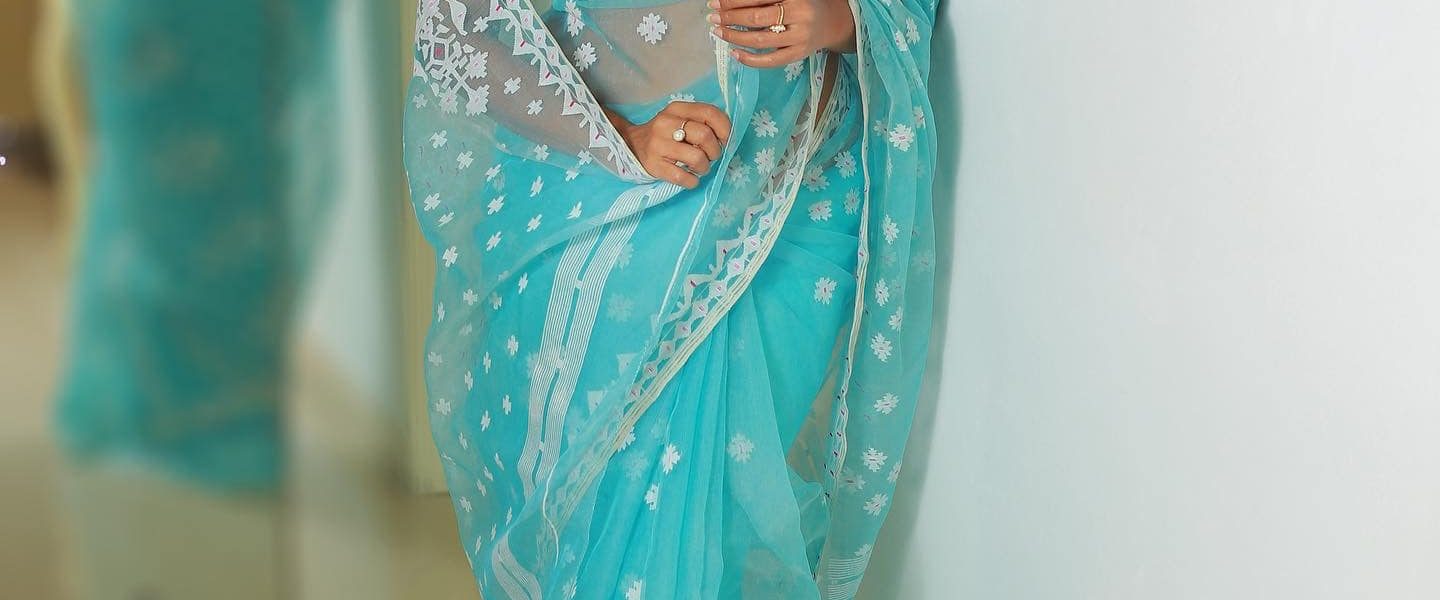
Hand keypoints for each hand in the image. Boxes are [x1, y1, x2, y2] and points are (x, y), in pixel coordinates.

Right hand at [608, 101, 731, 188]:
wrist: (632, 145)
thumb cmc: (665, 133)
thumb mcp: (680, 118)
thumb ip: (701, 122)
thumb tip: (726, 138)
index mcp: (677, 109)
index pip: (710, 113)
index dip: (725, 128)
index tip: (725, 140)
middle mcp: (666, 124)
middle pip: (705, 136)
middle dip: (715, 151)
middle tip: (711, 156)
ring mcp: (659, 145)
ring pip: (697, 158)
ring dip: (705, 167)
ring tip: (700, 167)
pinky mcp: (654, 165)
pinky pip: (682, 177)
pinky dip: (692, 181)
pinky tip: (691, 178)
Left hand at [707, 0, 855, 68]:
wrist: (832, 22)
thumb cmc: (804, 5)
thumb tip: (731, 3)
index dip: (733, 1)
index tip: (715, 2)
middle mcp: (799, 15)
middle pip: (756, 18)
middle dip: (730, 18)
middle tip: (713, 17)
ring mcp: (799, 37)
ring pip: (760, 40)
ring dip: (735, 36)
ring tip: (719, 32)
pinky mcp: (798, 54)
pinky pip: (770, 61)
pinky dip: (750, 59)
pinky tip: (734, 53)